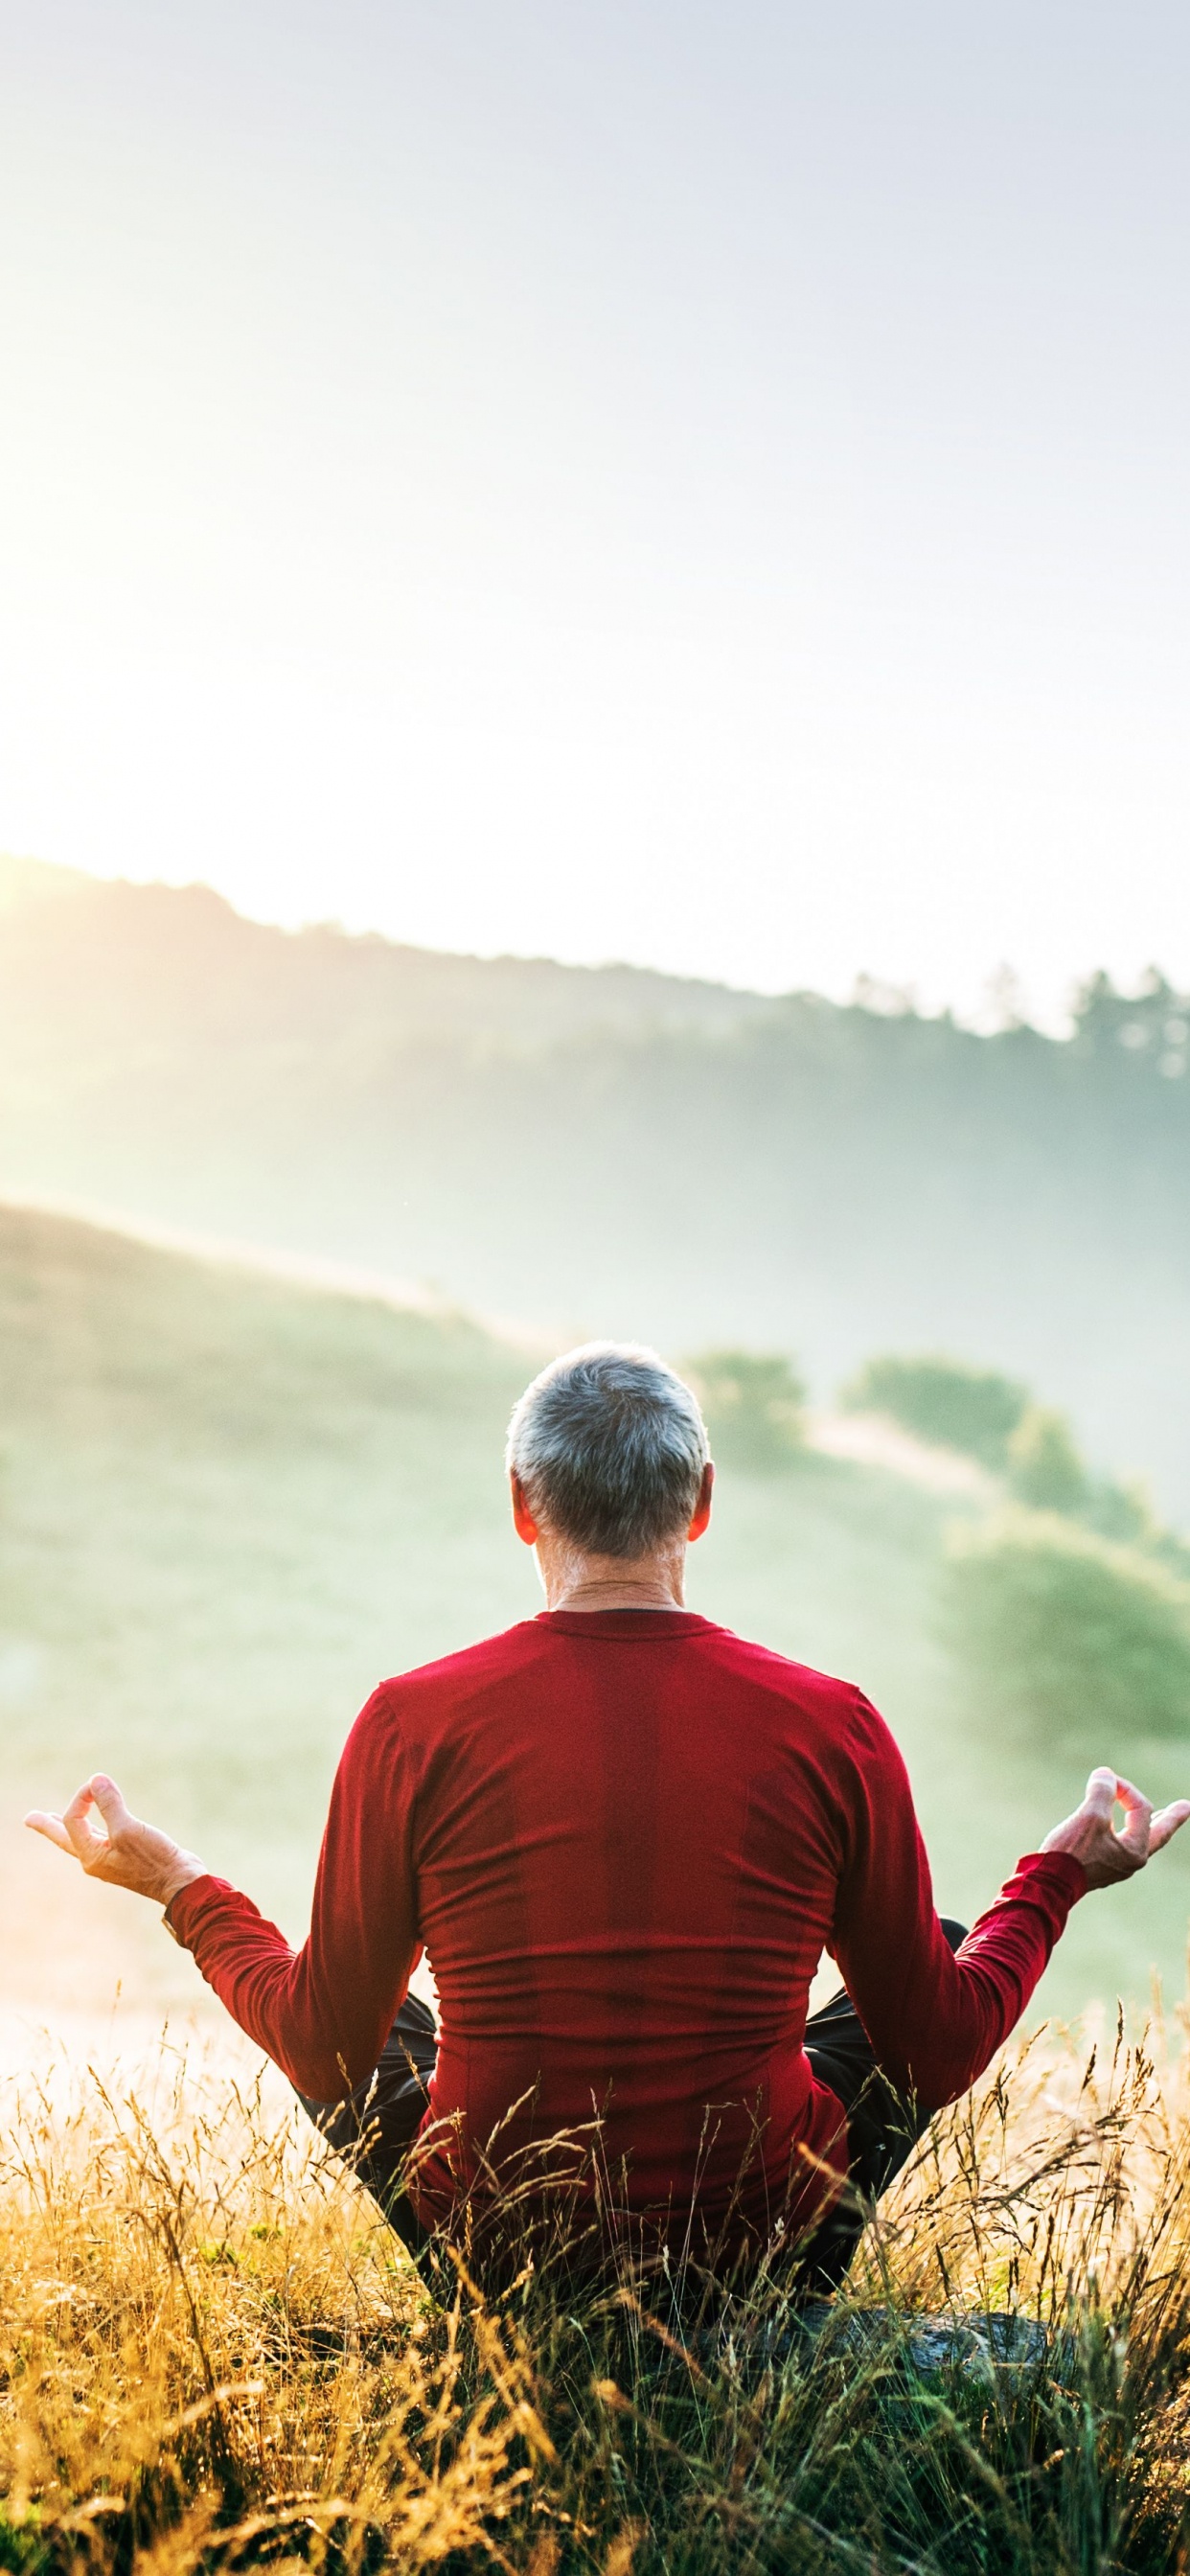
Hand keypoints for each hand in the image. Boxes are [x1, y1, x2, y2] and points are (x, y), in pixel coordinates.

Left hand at [25, 1774, 205, 1907]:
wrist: (181, 1883)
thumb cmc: (154, 1860)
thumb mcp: (128, 1829)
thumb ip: (110, 1804)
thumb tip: (96, 1780)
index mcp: (90, 1856)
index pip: (73, 1819)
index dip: (82, 1796)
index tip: (99, 1783)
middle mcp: (96, 1860)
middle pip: (65, 1837)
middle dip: (47, 1826)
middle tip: (29, 1818)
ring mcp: (111, 1860)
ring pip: (82, 1838)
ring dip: (68, 1826)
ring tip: (53, 1820)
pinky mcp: (126, 1856)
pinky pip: (100, 1838)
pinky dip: (91, 1828)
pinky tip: (94, 1826)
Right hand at [1041, 1766, 1189, 1890]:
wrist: (1048, 1883)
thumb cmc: (1072, 1852)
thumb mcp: (1090, 1816)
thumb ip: (1102, 1791)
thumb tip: (1105, 1775)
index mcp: (1135, 1850)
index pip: (1140, 1808)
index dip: (1124, 1788)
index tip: (1103, 1779)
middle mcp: (1131, 1861)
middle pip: (1158, 1833)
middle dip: (1171, 1818)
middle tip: (1186, 1806)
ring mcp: (1116, 1865)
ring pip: (1140, 1839)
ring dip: (1149, 1824)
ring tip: (1160, 1817)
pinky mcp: (1100, 1866)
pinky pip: (1122, 1844)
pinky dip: (1127, 1830)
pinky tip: (1121, 1829)